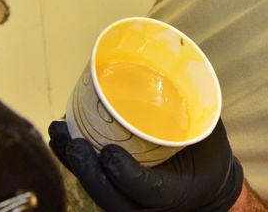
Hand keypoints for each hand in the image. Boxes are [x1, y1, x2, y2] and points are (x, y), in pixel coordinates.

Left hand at [49, 120, 243, 210]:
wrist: (207, 185)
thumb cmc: (207, 154)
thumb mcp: (209, 133)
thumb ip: (195, 109)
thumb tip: (183, 69)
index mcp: (177, 190)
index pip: (148, 190)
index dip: (127, 176)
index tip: (111, 154)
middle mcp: (149, 204)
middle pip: (112, 198)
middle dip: (89, 172)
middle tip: (74, 143)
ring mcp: (131, 202)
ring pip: (98, 192)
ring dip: (74, 165)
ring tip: (58, 133)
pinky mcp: (118, 193)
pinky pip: (94, 184)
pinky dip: (75, 163)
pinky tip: (61, 138)